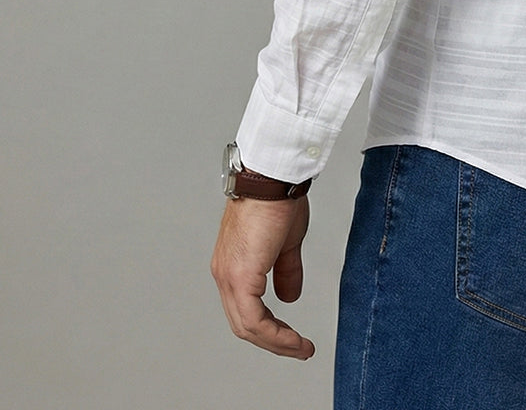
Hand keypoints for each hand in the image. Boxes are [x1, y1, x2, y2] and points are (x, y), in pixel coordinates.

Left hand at [211, 194, 314, 358]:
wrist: (272, 178)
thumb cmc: (277, 199)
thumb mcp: (286, 242)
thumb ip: (286, 271)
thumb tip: (289, 297)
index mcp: (234, 265)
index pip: (246, 309)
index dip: (270, 329)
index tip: (293, 338)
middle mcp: (225, 274)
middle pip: (244, 324)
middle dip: (274, 341)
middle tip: (298, 349)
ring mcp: (228, 276)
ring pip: (246, 326)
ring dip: (275, 342)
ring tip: (299, 348)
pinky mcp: (239, 276)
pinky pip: (253, 319)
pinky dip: (274, 334)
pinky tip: (292, 339)